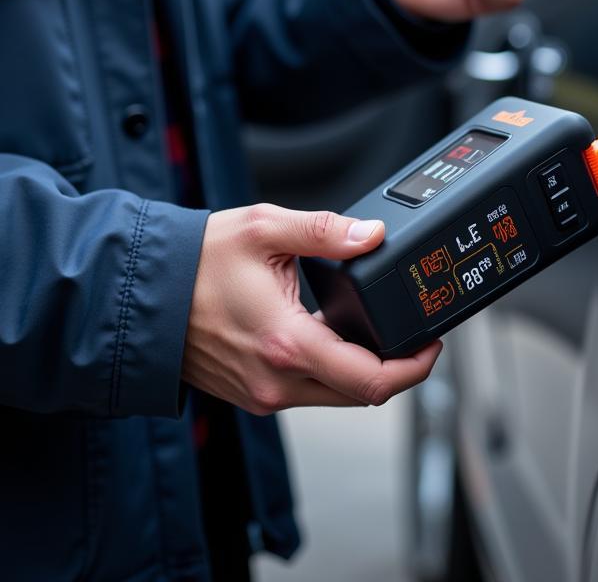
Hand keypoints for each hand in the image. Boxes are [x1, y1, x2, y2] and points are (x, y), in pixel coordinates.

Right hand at [182, 204, 441, 413]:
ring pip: (334, 395)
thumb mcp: (265, 228)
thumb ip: (325, 231)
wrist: (139, 294)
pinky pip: (307, 390)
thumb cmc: (195, 263)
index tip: (433, 346)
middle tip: (415, 336)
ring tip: (378, 330)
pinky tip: (335, 335)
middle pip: (359, 394)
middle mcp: (276, 380)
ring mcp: (262, 392)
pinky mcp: (251, 391)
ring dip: (362, 370)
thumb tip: (373, 234)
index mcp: (287, 344)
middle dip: (396, 368)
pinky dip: (330, 369)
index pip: (371, 379)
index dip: (414, 368)